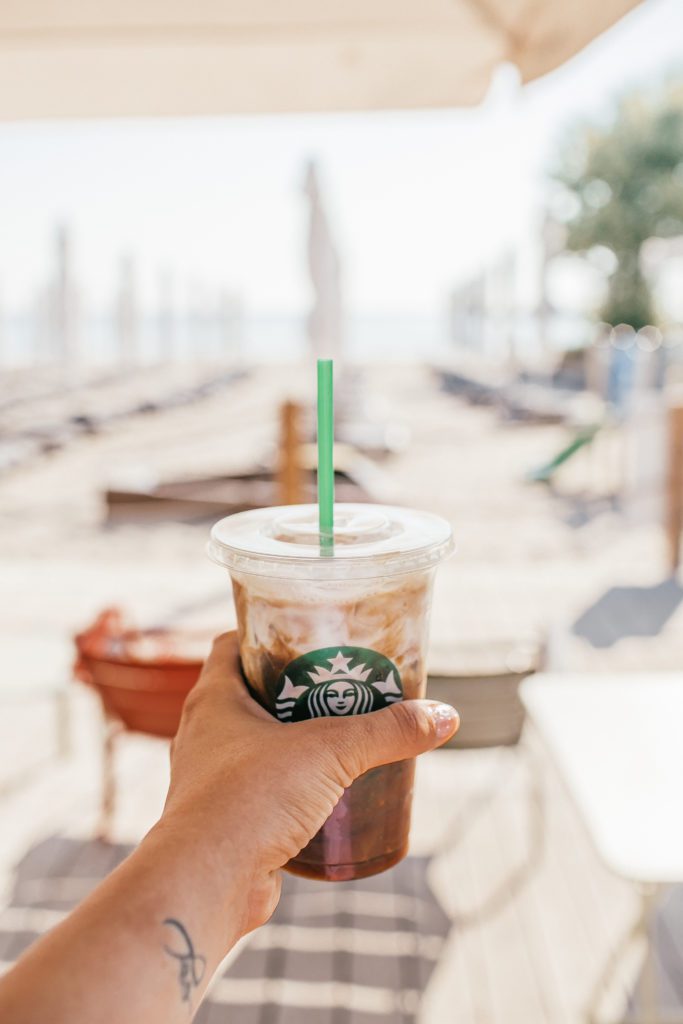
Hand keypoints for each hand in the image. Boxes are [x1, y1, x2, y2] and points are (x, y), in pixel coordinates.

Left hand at [161, 632, 457, 936]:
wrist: (207, 884)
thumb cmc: (250, 801)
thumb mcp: (329, 752)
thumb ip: (386, 731)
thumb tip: (443, 716)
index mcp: (214, 699)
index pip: (232, 644)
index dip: (267, 633)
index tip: (308, 634)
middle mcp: (206, 734)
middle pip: (251, 694)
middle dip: (296, 690)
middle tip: (344, 686)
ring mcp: (212, 780)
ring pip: (257, 746)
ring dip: (295, 743)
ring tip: (344, 740)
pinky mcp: (228, 822)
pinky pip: (263, 792)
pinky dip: (292, 789)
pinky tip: (329, 795)